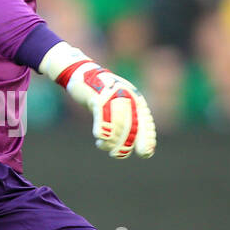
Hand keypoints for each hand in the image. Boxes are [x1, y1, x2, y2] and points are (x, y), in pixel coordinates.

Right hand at [40, 42, 155, 158]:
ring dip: (111, 141)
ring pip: (118, 125)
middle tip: (119, 154)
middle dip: (127, 144)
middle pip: (132, 127)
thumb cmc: (101, 96)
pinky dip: (102, 130)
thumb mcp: (117, 106)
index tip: (145, 154)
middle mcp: (128, 97)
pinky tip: (99, 138)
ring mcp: (113, 97)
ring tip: (103, 146)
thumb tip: (134, 147)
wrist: (82, 75)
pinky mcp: (98, 97)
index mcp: (136, 100)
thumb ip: (126, 123)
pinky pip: (103, 117)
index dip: (147, 140)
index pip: (146, 123)